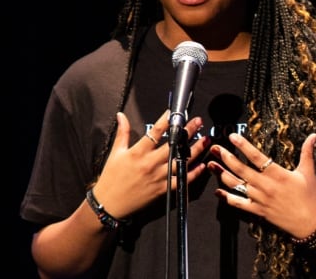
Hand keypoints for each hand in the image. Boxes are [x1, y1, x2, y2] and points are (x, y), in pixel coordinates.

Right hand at [91, 110, 209, 219]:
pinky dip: (193, 173)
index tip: (175, 112)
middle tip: (198, 121)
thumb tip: (121, 115)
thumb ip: (122, 133)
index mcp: (138, 152)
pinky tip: (201, 165)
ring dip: (195, 150)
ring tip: (206, 139)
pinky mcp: (162, 190)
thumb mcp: (115, 153)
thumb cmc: (111, 178)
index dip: (166, 120)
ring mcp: (158, 177)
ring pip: (181, 161)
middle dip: (187, 131)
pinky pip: (181, 181)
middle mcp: (150, 163)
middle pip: (173, 144)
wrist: (110, 204)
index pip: (155, 132)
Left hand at [208, 133, 315, 238]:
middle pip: (241, 169)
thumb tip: (313, 136)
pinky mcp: (257, 210)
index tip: (232, 137)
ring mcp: (260, 199)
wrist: (310, 223)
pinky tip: (217, 191)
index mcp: (278, 174)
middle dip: (226, 157)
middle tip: (215, 148)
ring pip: (236, 185)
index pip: (257, 157)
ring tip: (211, 164)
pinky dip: (226, 197)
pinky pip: (238, 204)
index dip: (243, 146)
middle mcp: (266, 186)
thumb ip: (307, 152)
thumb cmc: (310, 197)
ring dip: (222, 174)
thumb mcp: (308, 172)